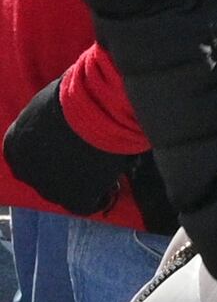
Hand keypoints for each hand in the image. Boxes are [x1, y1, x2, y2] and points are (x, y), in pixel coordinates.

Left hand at [4, 85, 150, 222]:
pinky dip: (101, 195)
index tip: (74, 149)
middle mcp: (25, 170)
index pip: (31, 156)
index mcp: (16, 144)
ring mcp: (48, 187)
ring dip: (85, 183)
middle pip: (47, 176)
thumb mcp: (52, 106)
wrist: (94, 112)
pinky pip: (88, 203)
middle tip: (93, 160)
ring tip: (108, 169)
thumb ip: (53, 123)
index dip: (55, 153)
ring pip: (68, 192)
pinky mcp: (73, 199)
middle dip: (68, 171)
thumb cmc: (76, 97)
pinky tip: (114, 181)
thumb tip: (69, 128)